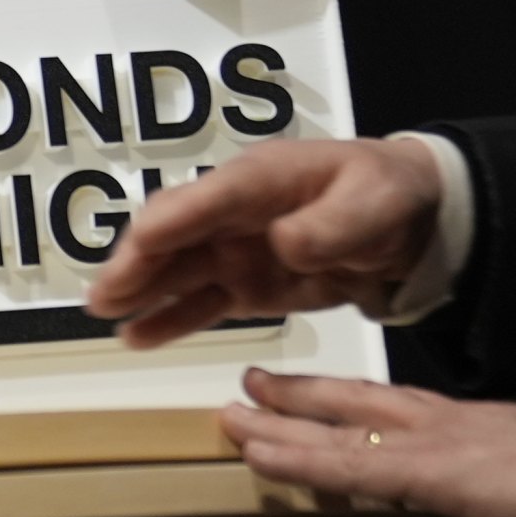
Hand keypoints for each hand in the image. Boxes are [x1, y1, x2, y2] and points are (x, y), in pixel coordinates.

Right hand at [87, 135, 441, 346]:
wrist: (413, 223)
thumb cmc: (388, 195)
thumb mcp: (373, 203)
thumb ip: (332, 226)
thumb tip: (283, 244)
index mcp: (262, 180)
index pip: (207, 198)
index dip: (173, 221)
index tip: (140, 244)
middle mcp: (235, 213)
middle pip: (175, 235)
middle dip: (137, 262)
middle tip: (104, 295)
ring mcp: (237, 251)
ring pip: (177, 271)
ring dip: (139, 291)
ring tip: (102, 315)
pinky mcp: (248, 285)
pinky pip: (201, 302)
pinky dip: (169, 318)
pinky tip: (136, 336)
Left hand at [220, 368, 515, 516]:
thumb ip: (512, 481)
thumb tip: (503, 494)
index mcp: (471, 427)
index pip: (395, 409)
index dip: (348, 403)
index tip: (312, 400)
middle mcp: (443, 424)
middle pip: (356, 402)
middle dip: (300, 398)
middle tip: (250, 389)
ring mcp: (432, 443)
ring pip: (338, 427)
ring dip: (281, 424)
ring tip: (234, 417)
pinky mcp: (430, 470)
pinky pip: (348, 462)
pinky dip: (300, 458)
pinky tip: (264, 454)